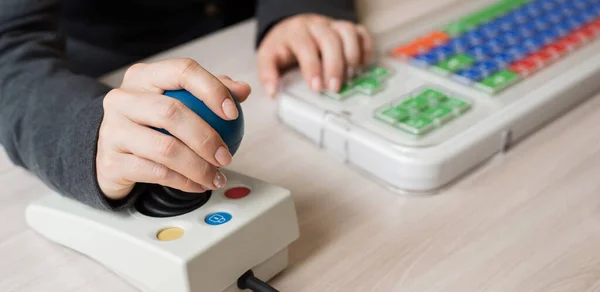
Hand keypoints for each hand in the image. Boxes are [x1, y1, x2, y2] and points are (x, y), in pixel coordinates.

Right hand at [96, 58, 251, 200]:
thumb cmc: (149, 123)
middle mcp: (122, 99)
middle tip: (226, 156)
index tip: (233, 113)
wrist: (109, 153)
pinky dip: (185, 182)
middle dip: (206, 138)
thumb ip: (210, 92)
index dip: (212, 90)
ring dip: (199, 167)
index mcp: (143, 76)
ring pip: (165, 148)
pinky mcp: (112, 162)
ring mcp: (113, 131)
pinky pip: (157, 173)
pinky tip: (200, 185)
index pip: (182, 71)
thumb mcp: (176, 100)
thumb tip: (242, 90)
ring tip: (216, 176)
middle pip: (171, 112)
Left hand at [257, 14, 373, 96]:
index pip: (305, 47)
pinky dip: (365, 48)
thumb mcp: (268, 57)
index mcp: (295, 32)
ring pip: (347, 31)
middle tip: (335, 88)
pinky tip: (362, 65)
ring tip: (352, 75)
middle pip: (329, 39)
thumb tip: (273, 92)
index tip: (317, 88)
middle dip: (335, 65)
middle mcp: (315, 25)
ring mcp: (332, 25)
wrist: (290, 28)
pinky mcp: (344, 29)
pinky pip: (361, 32)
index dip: (312, 67)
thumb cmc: (282, 47)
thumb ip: (268, 74)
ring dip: (352, 54)